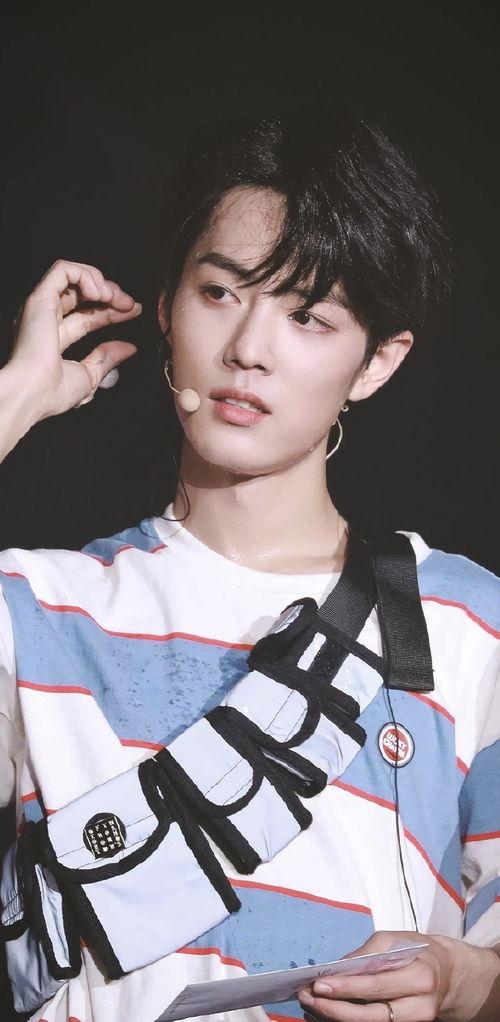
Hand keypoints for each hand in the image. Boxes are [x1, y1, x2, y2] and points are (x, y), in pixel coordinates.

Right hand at [8, 259, 140, 420]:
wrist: (34, 392)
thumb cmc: (54, 391)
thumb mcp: (90, 375)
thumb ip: (107, 358)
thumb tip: (129, 348)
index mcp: (54, 339)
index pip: (87, 316)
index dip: (112, 311)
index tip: (134, 311)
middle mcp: (45, 320)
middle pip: (82, 295)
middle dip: (110, 293)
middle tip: (129, 303)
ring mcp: (42, 307)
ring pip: (72, 276)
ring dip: (100, 282)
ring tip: (115, 298)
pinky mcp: (40, 297)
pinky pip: (63, 270)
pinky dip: (85, 275)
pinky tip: (100, 292)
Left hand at [297, 931, 499, 1021]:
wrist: (446, 975)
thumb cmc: (417, 951)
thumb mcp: (396, 940)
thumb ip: (368, 953)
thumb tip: (338, 967)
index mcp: (420, 978)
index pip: (378, 986)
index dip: (347, 987)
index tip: (320, 984)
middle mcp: (419, 1008)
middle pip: (372, 1016)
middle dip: (336, 1009)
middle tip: (308, 998)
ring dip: (337, 1018)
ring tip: (311, 1006)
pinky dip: (346, 1021)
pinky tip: (326, 1013)